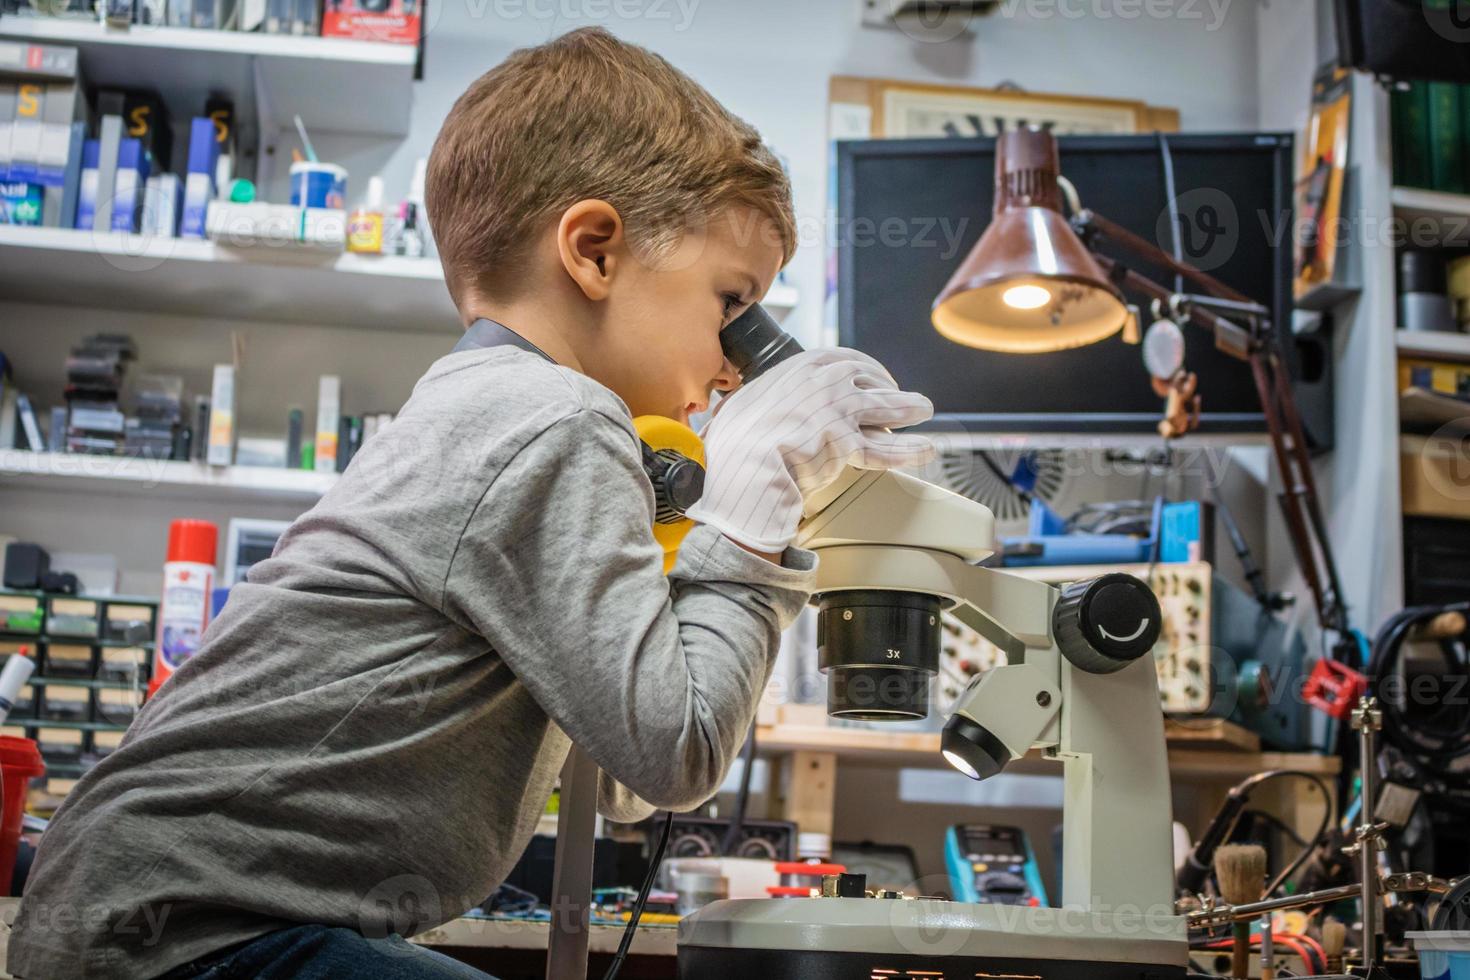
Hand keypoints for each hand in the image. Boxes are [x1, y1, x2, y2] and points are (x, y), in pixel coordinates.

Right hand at [685, 348, 934, 552]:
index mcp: (802, 366)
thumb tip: (730, 410)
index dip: (865, 368)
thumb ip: (753, 402)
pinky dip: (908, 451)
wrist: (743, 463)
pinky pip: (885, 449)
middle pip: (869, 380)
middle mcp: (827, 382)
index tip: (874, 375)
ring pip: (885, 408)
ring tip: (924, 410)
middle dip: (888, 387)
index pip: (845, 358)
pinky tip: (926, 450)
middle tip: (900, 395)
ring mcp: (841, 411)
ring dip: (909, 408)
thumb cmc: (735, 438)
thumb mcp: (741, 405)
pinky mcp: (849, 444)